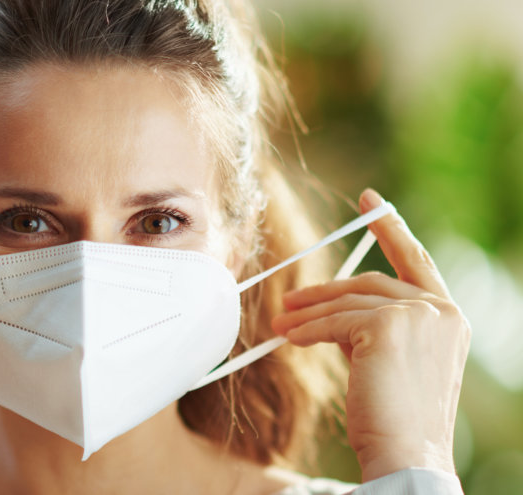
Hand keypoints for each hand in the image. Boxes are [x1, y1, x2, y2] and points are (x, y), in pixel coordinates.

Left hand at [271, 189, 470, 481]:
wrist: (407, 455)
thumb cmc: (397, 418)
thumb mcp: (394, 363)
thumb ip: (376, 330)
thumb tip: (334, 314)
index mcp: (449, 317)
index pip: (416, 261)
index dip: (391, 228)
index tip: (369, 201)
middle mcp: (440, 311)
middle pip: (370, 281)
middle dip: (324, 291)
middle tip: (290, 299)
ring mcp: (418, 315)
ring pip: (348, 301)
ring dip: (308, 313)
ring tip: (281, 323)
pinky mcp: (389, 326)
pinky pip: (335, 321)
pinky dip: (308, 329)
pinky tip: (290, 338)